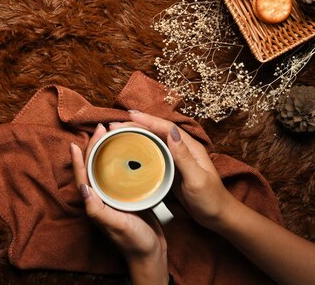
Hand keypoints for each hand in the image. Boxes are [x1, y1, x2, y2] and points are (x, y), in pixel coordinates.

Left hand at [70, 124, 168, 284]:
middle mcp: (101, 198)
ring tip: (112, 134)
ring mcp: (114, 197)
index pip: (83, 175)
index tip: (78, 140)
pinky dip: (120, 160)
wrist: (152, 255)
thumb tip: (83, 189)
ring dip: (106, 151)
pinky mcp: (127, 197)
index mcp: (95, 202)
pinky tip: (128, 152)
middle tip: (101, 128)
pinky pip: (119, 174)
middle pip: (93, 167)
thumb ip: (99, 210)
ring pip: (106, 168)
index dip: (78, 158)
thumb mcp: (117, 226)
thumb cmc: (134, 242)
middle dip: (94, 147)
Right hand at [112, 111, 237, 229]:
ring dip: (136, 135)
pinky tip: (129, 150)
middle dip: (137, 125)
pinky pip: (152, 154)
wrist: (218, 217)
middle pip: (157, 131)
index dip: (147, 120)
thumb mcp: (197, 179)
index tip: (129, 116)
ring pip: (153, 141)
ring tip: (117, 133)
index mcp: (190, 147)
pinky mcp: (169, 169)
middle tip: (115, 125)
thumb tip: (171, 132)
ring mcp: (175, 159)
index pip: (166, 128)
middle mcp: (182, 149)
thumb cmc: (211, 199)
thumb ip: (183, 157)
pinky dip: (139, 148)